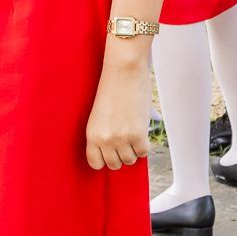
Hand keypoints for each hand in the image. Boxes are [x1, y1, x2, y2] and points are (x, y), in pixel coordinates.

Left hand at [85, 49, 151, 170]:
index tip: (111, 152)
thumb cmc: (112, 87)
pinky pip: (143, 153)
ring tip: (133, 134)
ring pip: (130, 160)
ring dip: (133, 150)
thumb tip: (117, 151)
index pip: (95, 163)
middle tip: (125, 141)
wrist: (124, 70)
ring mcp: (121, 139)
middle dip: (120, 155)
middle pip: (114, 164)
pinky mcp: (138, 135)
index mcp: (91, 134)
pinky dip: (144, 145)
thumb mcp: (101, 114)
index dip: (105, 159)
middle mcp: (105, 139)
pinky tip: (141, 131)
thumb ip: (105, 134)